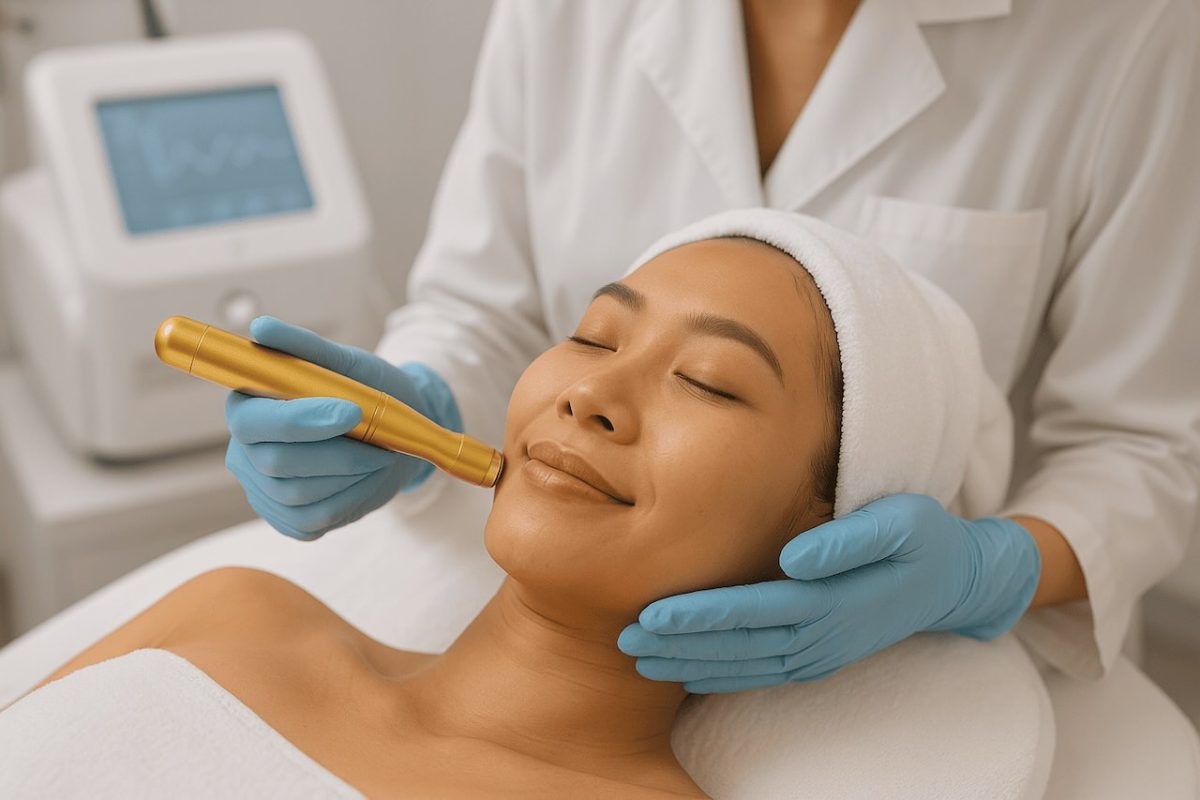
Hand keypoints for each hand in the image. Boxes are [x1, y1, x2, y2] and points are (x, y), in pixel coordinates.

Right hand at [224, 316, 460, 539]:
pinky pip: (316, 519)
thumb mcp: (346, 364)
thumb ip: (303, 347)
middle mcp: (244, 452)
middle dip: (338, 452)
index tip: (351, 411)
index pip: (253, 422)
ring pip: (300, 494)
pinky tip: (365, 475)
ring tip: (377, 453)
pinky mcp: (288, 521)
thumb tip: (261, 328)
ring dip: (351, 474)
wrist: (395, 435)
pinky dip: (352, 498)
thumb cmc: (366, 392)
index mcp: (246, 406)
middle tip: (379, 439)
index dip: (300, 420)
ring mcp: (264, 491)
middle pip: (276, 463)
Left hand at [618, 493, 1040, 692]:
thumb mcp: (901, 523)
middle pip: (737, 645)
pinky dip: (722, 677)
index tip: (651, 615)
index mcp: (832, 601)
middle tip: (624, 641)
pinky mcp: (820, 656)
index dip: (699, 616)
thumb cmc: (925, 539)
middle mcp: (821, 636)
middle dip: (677, 645)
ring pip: (743, 665)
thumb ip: (847, 540)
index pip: (752, 612)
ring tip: (640, 657)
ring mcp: (820, 653)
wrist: (959, 582)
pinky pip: (762, 673)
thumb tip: (791, 558)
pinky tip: (687, 673)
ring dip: (690, 663)